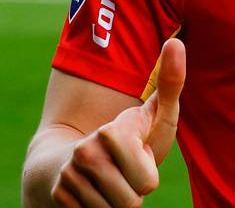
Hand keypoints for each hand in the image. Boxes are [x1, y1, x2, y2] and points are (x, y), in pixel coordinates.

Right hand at [52, 39, 185, 206]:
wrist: (74, 154)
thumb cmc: (128, 137)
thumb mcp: (154, 114)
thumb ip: (170, 83)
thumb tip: (177, 43)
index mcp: (113, 132)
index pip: (148, 183)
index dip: (148, 174)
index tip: (138, 156)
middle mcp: (86, 153)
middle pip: (132, 203)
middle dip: (133, 191)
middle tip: (125, 172)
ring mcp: (68, 176)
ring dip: (116, 201)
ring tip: (111, 180)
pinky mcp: (58, 195)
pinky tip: (94, 192)